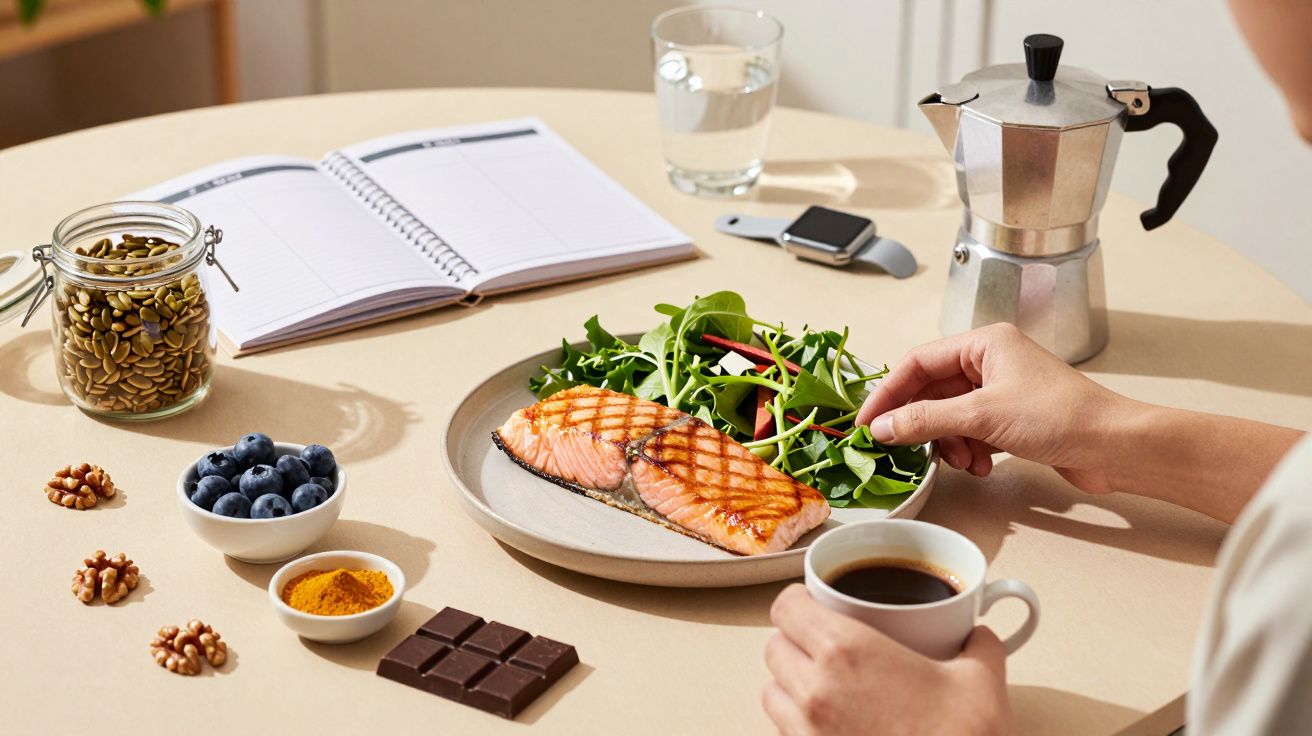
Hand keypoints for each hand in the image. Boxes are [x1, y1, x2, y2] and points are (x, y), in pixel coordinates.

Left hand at [764, 584, 1012, 735]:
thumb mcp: (981, 683)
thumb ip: (979, 646)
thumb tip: (981, 635)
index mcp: (845, 650)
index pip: (786, 608)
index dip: (799, 601)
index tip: (815, 604)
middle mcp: (814, 690)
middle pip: (774, 648)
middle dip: (795, 642)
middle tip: (827, 646)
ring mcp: (806, 733)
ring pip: (771, 693)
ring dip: (790, 685)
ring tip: (825, 688)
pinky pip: (785, 734)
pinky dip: (797, 725)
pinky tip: (832, 726)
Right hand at [856, 323, 1127, 492]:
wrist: (1115, 447)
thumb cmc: (1060, 416)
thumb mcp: (982, 416)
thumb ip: (925, 420)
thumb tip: (882, 427)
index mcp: (984, 343)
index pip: (918, 361)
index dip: (889, 392)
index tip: (868, 422)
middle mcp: (991, 361)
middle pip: (932, 391)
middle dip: (922, 423)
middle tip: (903, 449)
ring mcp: (1003, 390)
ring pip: (950, 415)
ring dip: (949, 442)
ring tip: (964, 460)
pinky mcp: (1013, 418)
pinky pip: (972, 431)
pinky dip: (970, 449)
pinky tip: (983, 465)